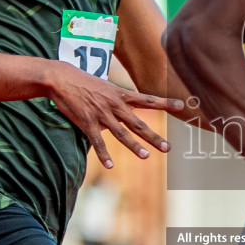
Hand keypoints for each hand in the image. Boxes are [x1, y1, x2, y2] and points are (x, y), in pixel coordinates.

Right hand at [43, 61, 186, 168]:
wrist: (61, 78)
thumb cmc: (83, 81)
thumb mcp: (106, 86)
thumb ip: (118, 99)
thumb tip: (128, 108)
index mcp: (121, 95)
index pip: (148, 99)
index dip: (166, 103)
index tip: (182, 106)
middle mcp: (115, 105)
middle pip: (138, 123)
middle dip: (154, 136)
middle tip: (167, 148)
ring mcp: (101, 114)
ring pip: (121, 133)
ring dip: (134, 146)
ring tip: (146, 156)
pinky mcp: (87, 122)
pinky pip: (98, 142)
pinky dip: (104, 154)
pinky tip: (110, 165)